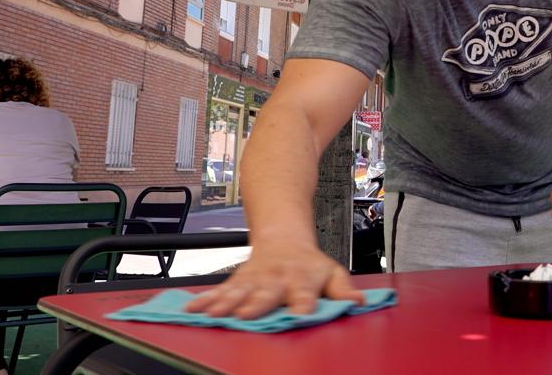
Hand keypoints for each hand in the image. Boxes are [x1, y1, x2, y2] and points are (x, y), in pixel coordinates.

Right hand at [186, 239, 362, 317]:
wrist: (282, 235)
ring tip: (215, 313)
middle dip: (256, 304)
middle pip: (266, 293)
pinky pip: (219, 291)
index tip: (302, 314)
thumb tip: (358, 303)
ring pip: (239, 291)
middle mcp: (276, 279)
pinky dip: (205, 300)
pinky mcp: (237, 281)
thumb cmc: (308, 262)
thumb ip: (343, 290)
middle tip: (246, 315)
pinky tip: (192, 308)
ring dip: (226, 302)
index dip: (304, 305)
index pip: (305, 294)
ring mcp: (254, 279)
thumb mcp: (332, 272)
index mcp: (302, 279)